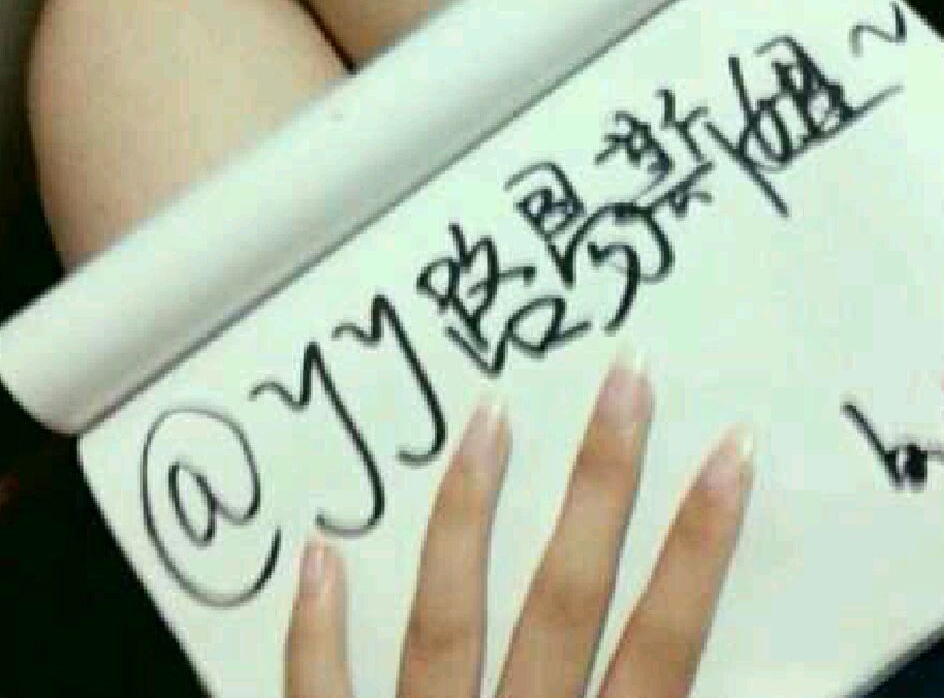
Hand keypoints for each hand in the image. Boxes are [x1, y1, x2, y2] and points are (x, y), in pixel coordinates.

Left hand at [285, 357, 752, 697]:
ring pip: (447, 622)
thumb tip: (664, 642)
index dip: (700, 547)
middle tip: (623, 379)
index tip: (730, 453)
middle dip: (601, 485)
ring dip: (466, 517)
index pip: (666, 644)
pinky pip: (323, 694)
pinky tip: (318, 553)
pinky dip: (316, 632)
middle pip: (565, 599)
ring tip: (485, 419)